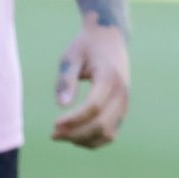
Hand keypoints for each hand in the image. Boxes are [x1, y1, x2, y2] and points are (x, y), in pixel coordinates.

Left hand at [52, 20, 130, 147]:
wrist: (110, 37)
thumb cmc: (86, 46)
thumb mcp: (71, 57)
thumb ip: (66, 80)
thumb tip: (62, 105)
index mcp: (109, 77)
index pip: (93, 107)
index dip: (74, 120)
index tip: (54, 124)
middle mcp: (122, 92)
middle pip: (101, 124)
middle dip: (75, 133)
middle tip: (53, 133)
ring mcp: (125, 102)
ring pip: (108, 133)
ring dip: (84, 140)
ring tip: (62, 135)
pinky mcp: (123, 109)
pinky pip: (111, 133)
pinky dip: (93, 140)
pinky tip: (74, 135)